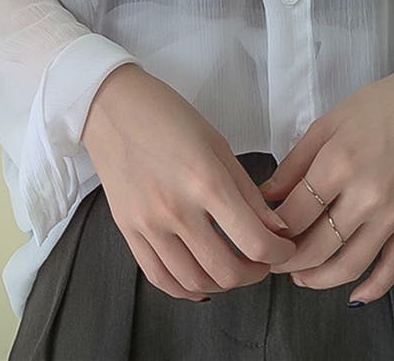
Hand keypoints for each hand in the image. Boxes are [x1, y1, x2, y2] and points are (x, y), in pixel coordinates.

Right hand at [81, 63, 296, 301]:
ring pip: (193, 281)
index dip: (280, 253)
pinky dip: (184, 289)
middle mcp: (176, 209)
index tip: (284, 247)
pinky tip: (199, 282)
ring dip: (222, 284)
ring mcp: (147, 223)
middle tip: (261, 261)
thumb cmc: (166, 114)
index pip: (255, 242)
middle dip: (254, 274)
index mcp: (205, 181)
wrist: (109, 105)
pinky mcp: (127, 229)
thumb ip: (247, 190)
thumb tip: (275, 228)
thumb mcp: (216, 143)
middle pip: (226, 271)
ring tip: (231, 268)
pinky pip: (158, 276)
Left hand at [261, 56, 393, 305]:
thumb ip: (293, 165)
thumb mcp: (323, 126)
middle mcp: (367, 197)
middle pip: (319, 246)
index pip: (296, 213)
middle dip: (288, 260)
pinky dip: (372, 288)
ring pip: (352, 265)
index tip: (258, 232)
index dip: (273, 229)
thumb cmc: (373, 108)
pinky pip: (393, 267)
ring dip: (321, 278)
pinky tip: (352, 295)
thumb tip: (266, 197)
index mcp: (339, 165)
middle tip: (270, 262)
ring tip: (299, 277)